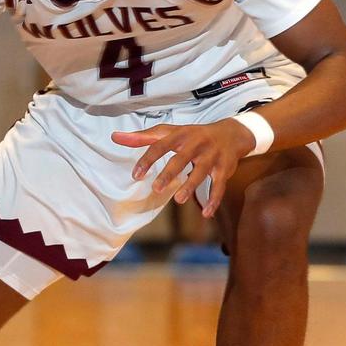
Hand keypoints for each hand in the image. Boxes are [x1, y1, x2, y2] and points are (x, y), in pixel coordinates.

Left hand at [111, 119, 254, 217]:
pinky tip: (206, 213)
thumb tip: (115, 137)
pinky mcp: (224, 169)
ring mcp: (211, 156)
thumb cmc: (191, 135)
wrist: (230, 133)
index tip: (136, 175)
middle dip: (169, 173)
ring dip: (190, 186)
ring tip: (178, 200)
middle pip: (181, 158)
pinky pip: (219, 186)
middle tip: (156, 189)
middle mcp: (196, 144)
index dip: (147, 160)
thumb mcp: (168, 132)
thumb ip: (141, 137)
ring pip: (201, 172)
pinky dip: (214, 200)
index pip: (160, 146)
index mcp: (179, 135)